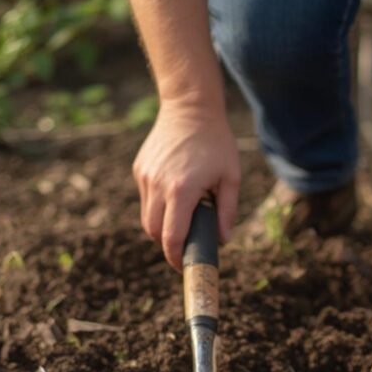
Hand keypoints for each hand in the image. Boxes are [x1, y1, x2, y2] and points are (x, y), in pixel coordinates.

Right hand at [133, 99, 240, 269]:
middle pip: (154, 232)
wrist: (189, 106)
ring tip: (181, 219)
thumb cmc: (216, 142)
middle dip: (167, 245)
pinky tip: (174, 192)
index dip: (175, 257)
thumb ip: (227, 211)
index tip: (183, 266)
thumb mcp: (231, 176)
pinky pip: (146, 198)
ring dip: (161, 226)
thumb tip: (222, 240)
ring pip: (146, 217)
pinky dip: (158, 205)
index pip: (171, 237)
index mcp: (182, 190)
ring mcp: (145, 177)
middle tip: (184, 246)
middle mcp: (158, 185)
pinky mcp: (140, 169)